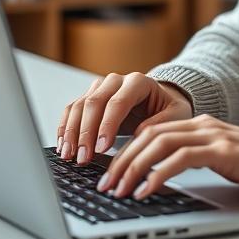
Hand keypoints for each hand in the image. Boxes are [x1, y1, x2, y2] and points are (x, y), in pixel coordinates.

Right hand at [56, 72, 192, 163]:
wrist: (162, 101)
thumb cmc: (169, 109)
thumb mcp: (175, 117)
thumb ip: (158, 125)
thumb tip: (137, 138)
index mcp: (138, 82)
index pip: (118, 102)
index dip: (108, 125)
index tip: (102, 148)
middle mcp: (116, 81)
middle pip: (94, 103)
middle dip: (86, 133)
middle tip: (83, 157)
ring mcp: (100, 88)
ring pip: (79, 106)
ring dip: (71, 132)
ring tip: (69, 156)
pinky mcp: (90, 98)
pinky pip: (72, 110)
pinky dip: (65, 128)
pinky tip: (64, 146)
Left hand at [94, 114, 238, 200]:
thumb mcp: (224, 158)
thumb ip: (198, 158)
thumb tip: (165, 175)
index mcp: (202, 124)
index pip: (152, 132)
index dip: (126, 151)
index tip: (110, 174)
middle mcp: (204, 124)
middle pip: (148, 136)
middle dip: (121, 160)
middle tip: (105, 184)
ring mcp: (214, 135)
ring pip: (159, 144)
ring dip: (133, 167)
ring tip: (119, 189)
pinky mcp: (224, 150)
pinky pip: (180, 159)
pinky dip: (158, 174)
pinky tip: (146, 190)